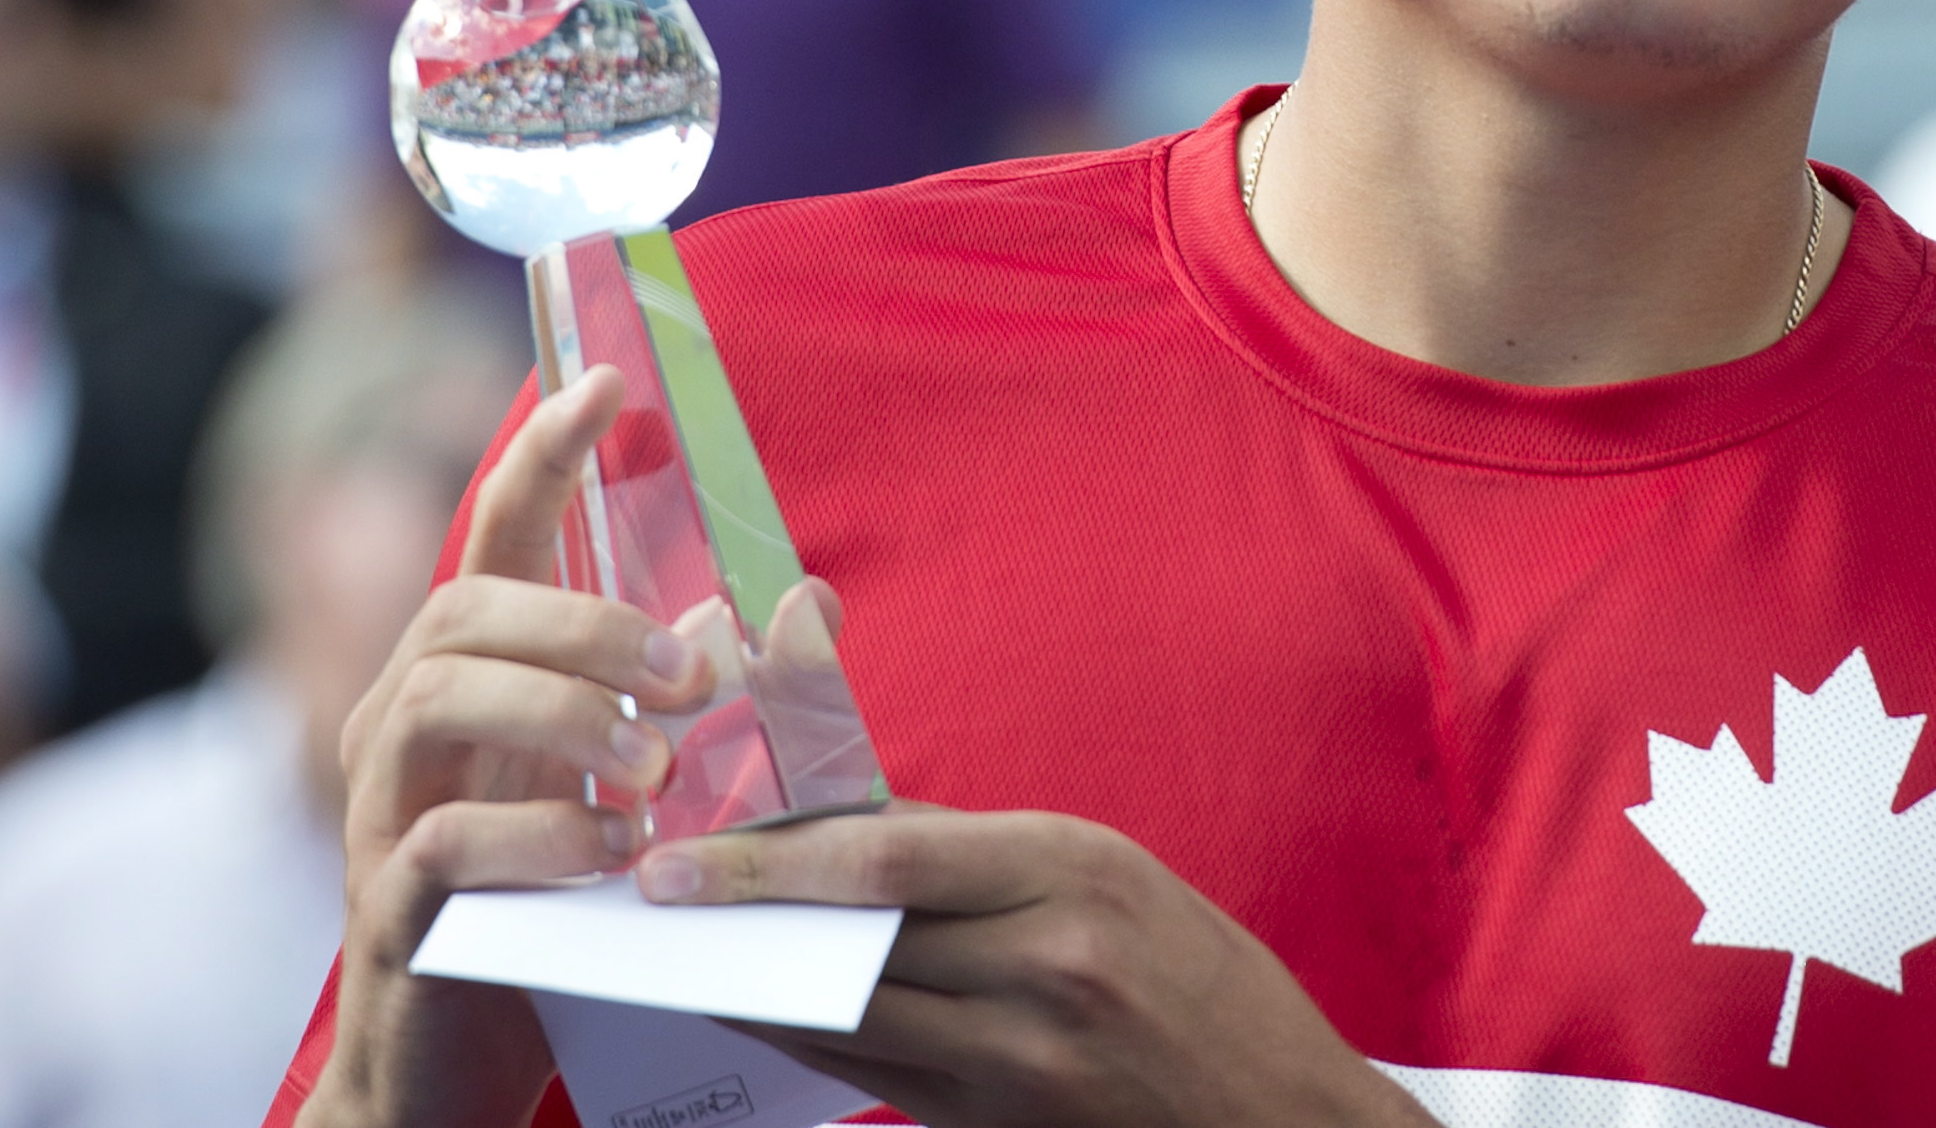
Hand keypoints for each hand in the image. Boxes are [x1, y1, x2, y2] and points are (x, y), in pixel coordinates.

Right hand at [302, 367, 718, 1127]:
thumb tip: (806, 600)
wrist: (458, 1070)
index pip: (496, 533)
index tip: (608, 383)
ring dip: (562, 715)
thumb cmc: (557, 904)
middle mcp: (409, 720)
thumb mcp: (638, 784)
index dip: (545, 452)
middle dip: (583, 620)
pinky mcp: (389, 904)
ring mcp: (385, 808)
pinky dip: (535, 834)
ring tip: (657, 766)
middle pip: (465, 606)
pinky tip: (611, 851)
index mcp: (474, 674)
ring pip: (438, 696)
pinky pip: (440, 837)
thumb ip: (709, 694)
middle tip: (690, 673)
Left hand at [639, 808, 1437, 1127]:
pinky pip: (878, 1079)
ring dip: (759, 989)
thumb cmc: (1203, 982)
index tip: (683, 860)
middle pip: (853, 942)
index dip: (771, 861)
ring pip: (848, 1018)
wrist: (1283, 1117)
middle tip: (652, 904)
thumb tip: (857, 836)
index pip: (887, 860)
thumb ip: (988, 858)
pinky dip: (816, 1044)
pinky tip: (770, 1017)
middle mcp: (1046, 962)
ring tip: (687, 957)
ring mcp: (1025, 1059)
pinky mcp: (1004, 1124)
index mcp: (1073, 871)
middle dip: (742, 921)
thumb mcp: (1115, 878)